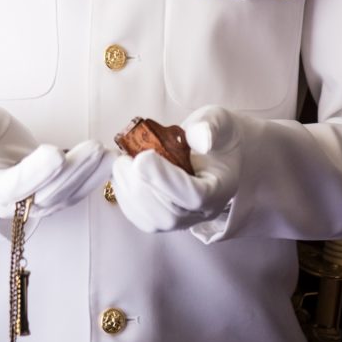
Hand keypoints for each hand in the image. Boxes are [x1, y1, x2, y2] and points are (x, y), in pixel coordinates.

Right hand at [0, 106, 112, 217]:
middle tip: (95, 147)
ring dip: (90, 175)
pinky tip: (112, 161)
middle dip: (73, 171)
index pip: (14, 185)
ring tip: (109, 153)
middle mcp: (14, 204)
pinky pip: (77, 193)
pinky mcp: (55, 199)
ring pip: (66, 196)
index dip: (35, 172)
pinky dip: (95, 179)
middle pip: (47, 194)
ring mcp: (36, 205)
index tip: (56, 153)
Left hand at [111, 105, 241, 232]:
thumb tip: (200, 140)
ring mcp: (185, 219)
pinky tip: (120, 176)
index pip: (195, 196)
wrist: (213, 149)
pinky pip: (143, 219)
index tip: (142, 157)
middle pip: (170, 214)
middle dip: (140, 187)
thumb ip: (209, 127)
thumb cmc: (215, 135)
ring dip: (129, 193)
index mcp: (221, 188)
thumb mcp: (217, 121)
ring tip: (120, 164)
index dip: (165, 180)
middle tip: (123, 159)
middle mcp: (204, 211)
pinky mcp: (166, 219)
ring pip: (154, 221)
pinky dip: (126, 199)